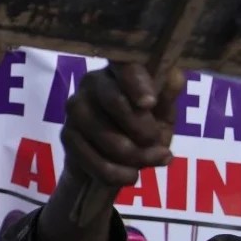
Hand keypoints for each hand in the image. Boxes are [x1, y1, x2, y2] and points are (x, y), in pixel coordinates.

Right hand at [62, 63, 181, 188]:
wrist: (110, 164)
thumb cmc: (141, 132)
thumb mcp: (161, 117)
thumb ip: (166, 100)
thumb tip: (174, 76)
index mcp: (119, 72)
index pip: (124, 65)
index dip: (136, 82)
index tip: (149, 104)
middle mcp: (91, 83)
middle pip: (115, 101)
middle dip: (143, 131)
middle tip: (159, 147)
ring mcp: (75, 108)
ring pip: (108, 136)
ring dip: (135, 158)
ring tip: (146, 163)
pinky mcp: (66, 135)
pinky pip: (96, 161)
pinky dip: (118, 174)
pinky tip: (129, 174)